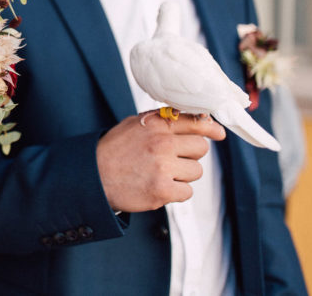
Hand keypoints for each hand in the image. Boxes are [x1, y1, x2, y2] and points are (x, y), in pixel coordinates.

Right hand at [96, 112, 225, 212]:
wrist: (93, 176)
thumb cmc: (114, 151)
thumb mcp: (134, 125)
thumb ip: (162, 121)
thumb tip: (194, 120)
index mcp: (156, 125)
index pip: (195, 122)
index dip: (211, 128)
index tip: (218, 134)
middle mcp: (161, 143)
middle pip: (201, 148)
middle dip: (190, 155)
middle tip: (173, 160)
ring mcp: (163, 167)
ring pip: (196, 172)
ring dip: (183, 176)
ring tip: (161, 174)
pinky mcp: (162, 190)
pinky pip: (187, 192)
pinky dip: (176, 192)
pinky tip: (158, 186)